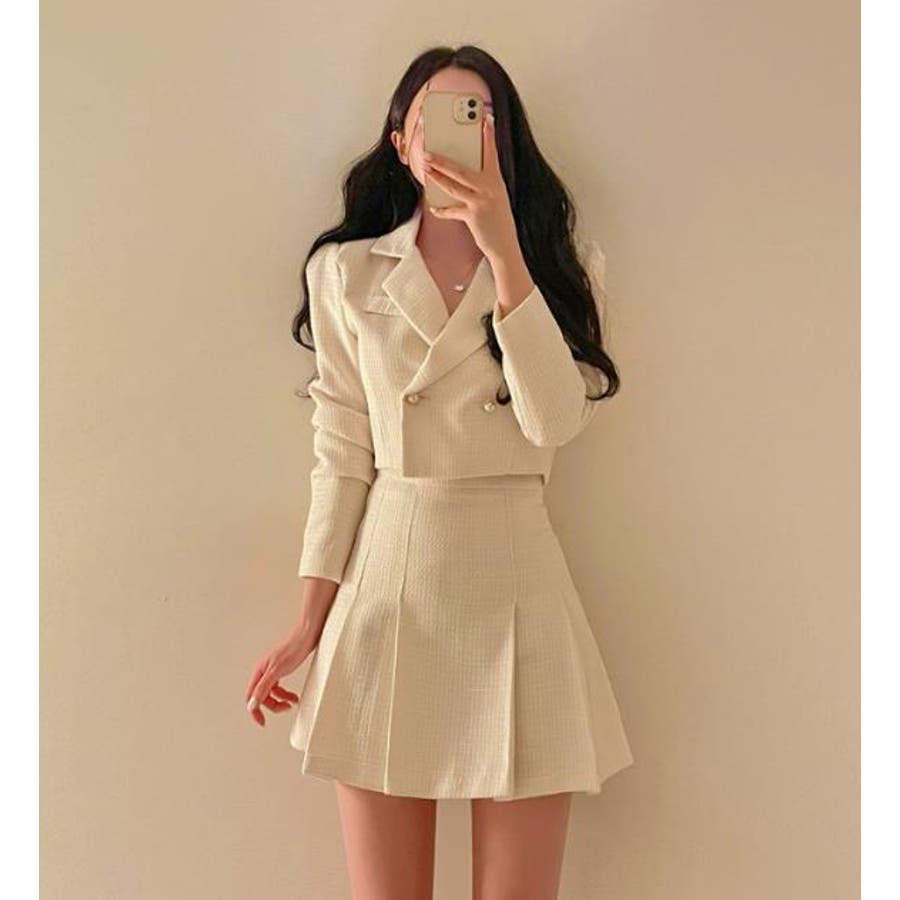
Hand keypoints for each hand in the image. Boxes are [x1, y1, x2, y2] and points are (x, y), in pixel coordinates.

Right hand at [244, 631, 310, 726]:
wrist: (307, 635)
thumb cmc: (293, 648)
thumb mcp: (277, 671)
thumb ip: (263, 688)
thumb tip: (252, 704)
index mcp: (259, 672)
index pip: (251, 697)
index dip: (255, 711)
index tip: (262, 722)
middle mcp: (264, 671)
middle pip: (262, 696)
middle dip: (274, 705)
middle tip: (286, 708)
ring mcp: (273, 670)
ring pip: (272, 692)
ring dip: (281, 699)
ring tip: (293, 701)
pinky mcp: (282, 668)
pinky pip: (280, 687)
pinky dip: (286, 693)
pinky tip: (293, 695)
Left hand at [422, 113, 519, 263]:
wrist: (505, 245)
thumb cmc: (497, 220)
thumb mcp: (495, 197)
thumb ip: (482, 183)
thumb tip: (460, 173)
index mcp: (496, 180)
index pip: (492, 153)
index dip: (489, 135)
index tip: (486, 117)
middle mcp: (490, 188)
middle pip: (461, 169)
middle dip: (442, 160)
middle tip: (427, 151)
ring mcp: (481, 201)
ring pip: (453, 185)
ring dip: (436, 177)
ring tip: (425, 169)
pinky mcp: (473, 216)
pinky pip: (452, 210)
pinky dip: (442, 210)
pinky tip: (434, 208)